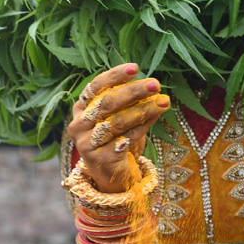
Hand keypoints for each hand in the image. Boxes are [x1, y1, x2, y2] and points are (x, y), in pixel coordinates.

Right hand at [69, 63, 168, 192]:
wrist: (112, 175)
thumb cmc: (117, 140)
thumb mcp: (123, 117)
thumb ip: (133, 103)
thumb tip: (155, 90)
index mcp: (81, 109)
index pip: (95, 87)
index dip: (114, 76)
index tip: (135, 67)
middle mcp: (79, 125)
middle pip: (106, 103)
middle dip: (133, 91)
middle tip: (155, 84)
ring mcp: (86, 144)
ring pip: (116, 122)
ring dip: (142, 110)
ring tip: (164, 102)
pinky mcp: (99, 160)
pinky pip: (124, 140)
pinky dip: (141, 128)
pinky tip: (154, 118)